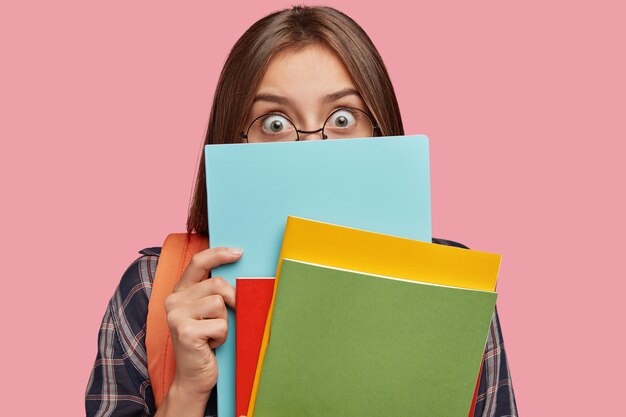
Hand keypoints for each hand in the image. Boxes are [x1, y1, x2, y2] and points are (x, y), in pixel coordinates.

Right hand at [164, 247, 241, 397]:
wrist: (194, 378)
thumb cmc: (207, 343)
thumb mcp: (210, 312)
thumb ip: (215, 292)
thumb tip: (241, 274)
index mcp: (179, 291)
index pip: (198, 262)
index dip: (219, 254)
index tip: (239, 252)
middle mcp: (173, 300)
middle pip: (217, 283)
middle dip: (231, 301)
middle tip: (227, 319)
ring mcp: (176, 316)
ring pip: (220, 304)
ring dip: (225, 322)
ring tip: (213, 334)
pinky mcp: (185, 332)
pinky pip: (221, 325)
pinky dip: (223, 337)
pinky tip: (210, 345)